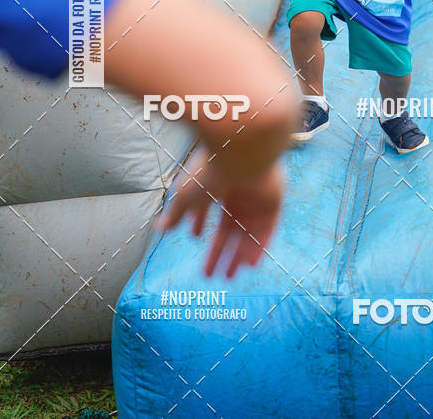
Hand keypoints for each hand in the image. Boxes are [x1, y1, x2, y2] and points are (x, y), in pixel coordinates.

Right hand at [157, 151, 283, 277]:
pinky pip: (267, 229)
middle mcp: (238, 190)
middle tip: (212, 274)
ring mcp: (257, 196)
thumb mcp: (186, 194)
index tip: (194, 236)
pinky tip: (248, 265)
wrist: (241, 155)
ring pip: (247, 232)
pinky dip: (258, 247)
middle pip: (229, 226)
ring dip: (238, 255)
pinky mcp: (273, 202)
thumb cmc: (210, 170)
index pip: (209, 205)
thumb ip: (175, 212)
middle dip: (219, 251)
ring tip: (228, 277)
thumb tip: (159, 228)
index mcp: (218, 181)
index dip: (201, 221)